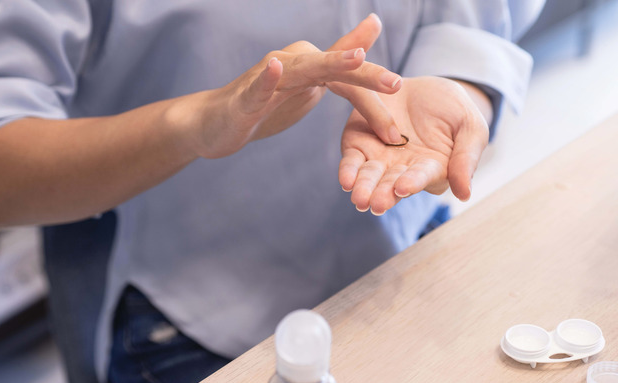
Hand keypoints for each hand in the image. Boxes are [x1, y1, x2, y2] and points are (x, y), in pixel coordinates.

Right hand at [170, 14, 401, 158]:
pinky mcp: (245, 98)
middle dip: (366, 75)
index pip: (350, 77)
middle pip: (334, 68)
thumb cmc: (265, 103)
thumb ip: (341, 61)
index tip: (402, 115)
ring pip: (302, 70)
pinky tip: (275, 67)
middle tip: (396, 83)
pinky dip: (267, 78)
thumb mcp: (309, 84)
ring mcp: (268, 79)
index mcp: (312, 67)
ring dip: (328, 63)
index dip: (376, 94)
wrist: (215, 122)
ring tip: (354, 58)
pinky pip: (258, 86)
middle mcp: (293, 64)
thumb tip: (373, 25)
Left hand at [339, 77, 489, 214]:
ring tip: (359, 197)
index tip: (403, 187)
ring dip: (364, 188)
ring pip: (370, 177)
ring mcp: (380, 160)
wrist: (422, 86)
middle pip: (392, 184)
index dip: (413, 182)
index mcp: (432, 171)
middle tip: (376, 203)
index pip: (422, 177)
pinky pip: (352, 160)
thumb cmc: (453, 109)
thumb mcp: (470, 127)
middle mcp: (403, 171)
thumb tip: (465, 194)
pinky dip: (348, 171)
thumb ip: (466, 158)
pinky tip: (345, 180)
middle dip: (383, 194)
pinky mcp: (359, 145)